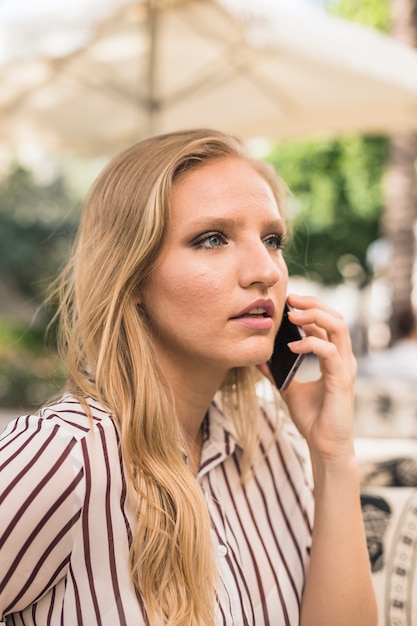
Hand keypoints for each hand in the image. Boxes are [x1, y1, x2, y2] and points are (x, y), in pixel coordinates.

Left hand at [263, 294, 356, 463]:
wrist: (325, 446)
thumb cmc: (312, 418)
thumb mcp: (288, 388)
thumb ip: (277, 371)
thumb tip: (258, 356)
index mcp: (334, 358)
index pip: (327, 323)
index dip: (309, 309)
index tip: (288, 303)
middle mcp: (343, 359)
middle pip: (336, 318)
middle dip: (313, 304)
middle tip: (290, 299)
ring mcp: (345, 368)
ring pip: (339, 328)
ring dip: (315, 316)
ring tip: (293, 316)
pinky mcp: (342, 380)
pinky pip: (330, 352)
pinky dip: (310, 344)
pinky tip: (291, 348)